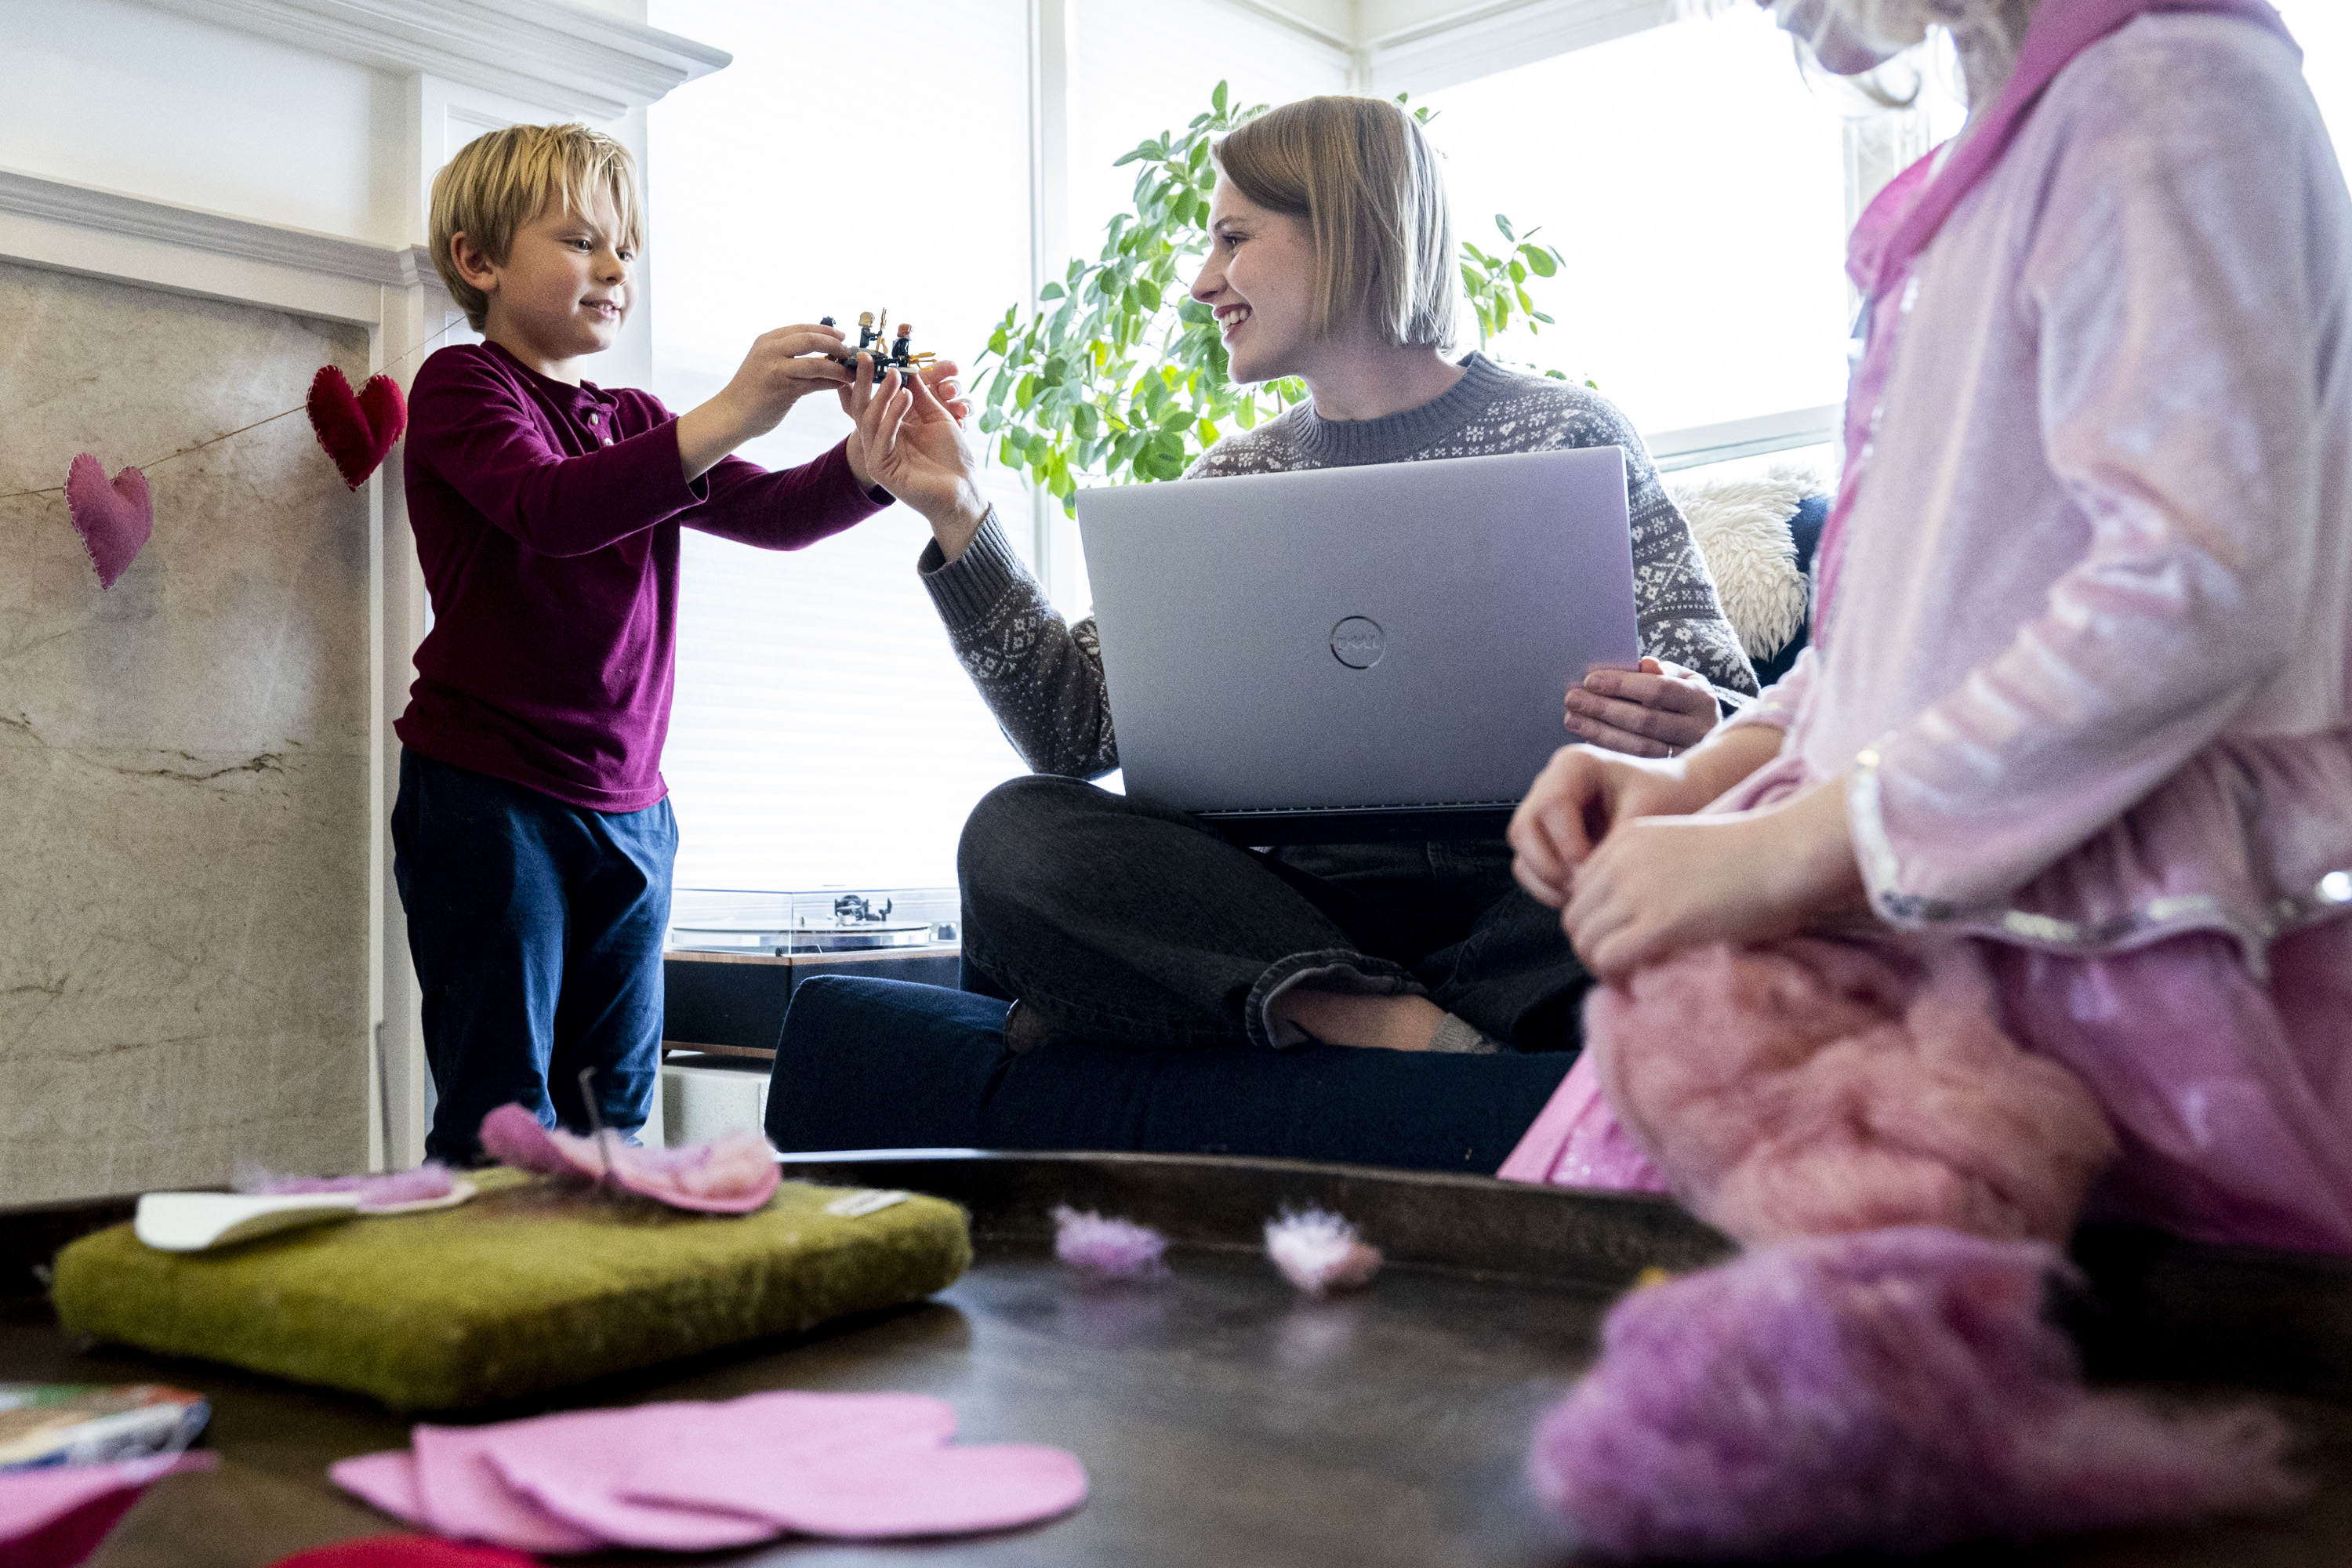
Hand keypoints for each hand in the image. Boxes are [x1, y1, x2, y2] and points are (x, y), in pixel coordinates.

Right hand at [676, 323, 854, 480]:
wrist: (732, 414)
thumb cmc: (753, 390)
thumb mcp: (767, 363)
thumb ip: (789, 354)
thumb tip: (824, 351)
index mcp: (767, 341)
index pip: (802, 328)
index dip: (826, 331)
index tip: (842, 336)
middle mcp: (770, 351)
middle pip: (811, 339)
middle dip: (835, 345)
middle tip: (849, 353)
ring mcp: (776, 370)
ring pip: (817, 363)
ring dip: (838, 368)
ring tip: (851, 373)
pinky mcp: (783, 390)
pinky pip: (815, 384)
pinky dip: (831, 383)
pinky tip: (841, 385)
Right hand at [845, 359, 988, 550]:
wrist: (964, 490)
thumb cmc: (952, 458)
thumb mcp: (938, 417)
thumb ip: (923, 395)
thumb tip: (909, 368)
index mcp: (891, 430)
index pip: (872, 401)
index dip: (868, 379)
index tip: (869, 356)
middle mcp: (881, 442)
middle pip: (863, 408)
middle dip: (864, 382)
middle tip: (867, 357)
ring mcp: (878, 457)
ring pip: (870, 420)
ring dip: (882, 395)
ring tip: (895, 375)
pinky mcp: (881, 470)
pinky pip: (882, 437)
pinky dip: (893, 414)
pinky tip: (905, 396)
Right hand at [1509, 746, 1720, 908]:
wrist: (1675, 798)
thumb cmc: (1666, 797)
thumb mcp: (1648, 811)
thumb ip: (1615, 841)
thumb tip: (1584, 878)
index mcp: (1573, 764)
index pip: (1551, 806)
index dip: (1566, 843)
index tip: (1594, 868)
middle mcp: (1549, 783)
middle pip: (1523, 828)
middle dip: (1549, 866)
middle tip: (1583, 888)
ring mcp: (1541, 811)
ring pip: (1521, 850)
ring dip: (1546, 881)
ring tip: (1583, 895)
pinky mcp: (1543, 837)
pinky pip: (1527, 866)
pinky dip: (1545, 887)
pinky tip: (1577, 897)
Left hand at [1560, 779, 1866, 981]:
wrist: (1789, 853)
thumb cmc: (1757, 857)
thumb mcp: (1686, 851)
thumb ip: (1654, 877)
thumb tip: (1637, 921)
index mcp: (1628, 840)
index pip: (1580, 891)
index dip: (1595, 923)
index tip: (1621, 943)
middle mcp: (1622, 861)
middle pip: (1576, 919)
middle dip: (1593, 949)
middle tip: (1624, 969)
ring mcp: (1637, 890)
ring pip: (1585, 942)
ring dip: (1603, 968)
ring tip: (1633, 978)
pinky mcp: (1658, 922)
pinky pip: (1609, 959)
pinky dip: (1617, 978)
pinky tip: (1640, 983)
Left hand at [1564, 657, 1717, 756]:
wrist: (1705, 732)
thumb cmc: (1683, 698)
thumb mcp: (1679, 678)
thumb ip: (1660, 670)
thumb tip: (1643, 665)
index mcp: (1701, 699)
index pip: (1659, 690)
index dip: (1623, 685)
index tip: (1590, 680)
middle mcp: (1698, 730)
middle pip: (1646, 721)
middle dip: (1604, 709)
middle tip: (1572, 699)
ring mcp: (1686, 757)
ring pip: (1639, 747)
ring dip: (1600, 732)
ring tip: (1573, 718)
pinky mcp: (1670, 774)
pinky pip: (1635, 764)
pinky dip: (1608, 750)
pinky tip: (1587, 737)